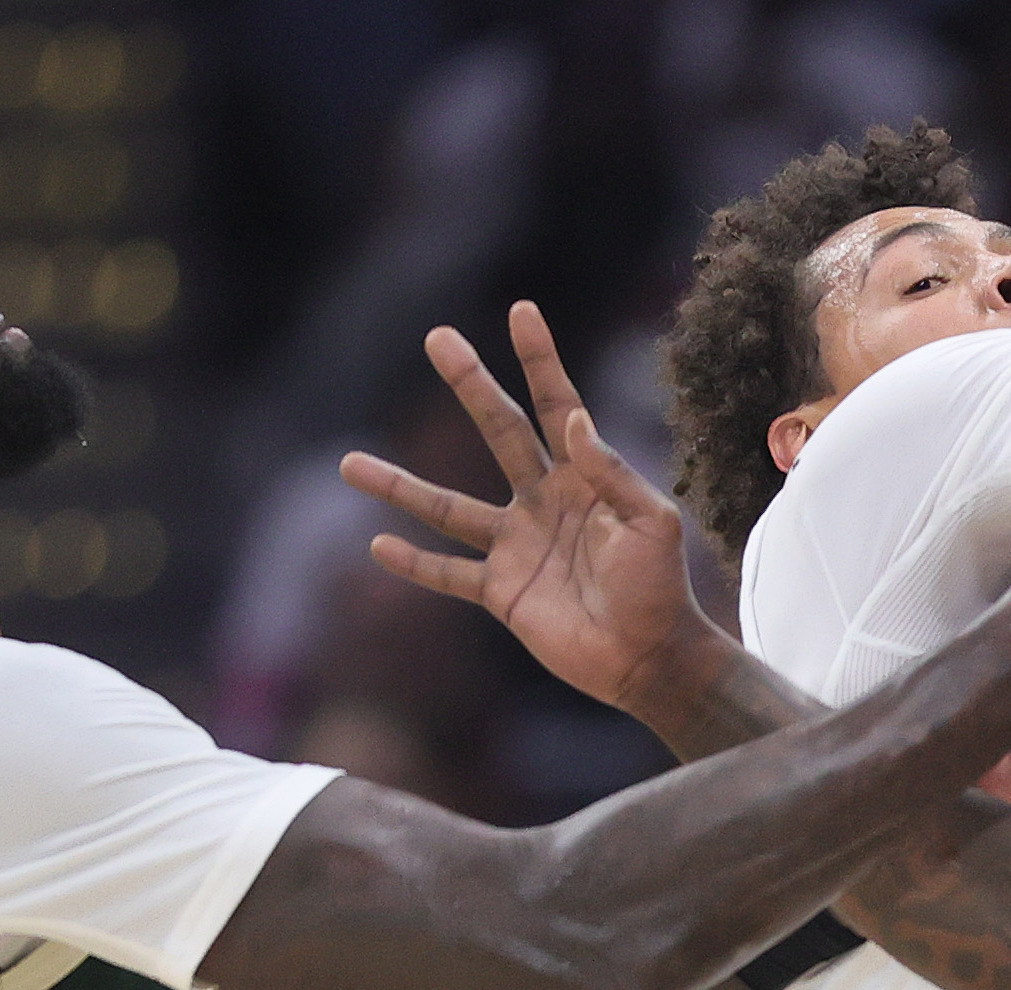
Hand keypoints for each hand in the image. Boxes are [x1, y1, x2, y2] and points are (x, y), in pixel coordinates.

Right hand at [341, 301, 722, 717]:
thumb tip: (573, 419)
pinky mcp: (501, 591)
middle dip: (470, 383)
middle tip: (439, 337)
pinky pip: (448, 573)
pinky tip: (378, 545)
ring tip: (349, 463)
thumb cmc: (661, 588)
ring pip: (446, 507)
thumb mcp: (654, 523)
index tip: (521, 310)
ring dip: (399, 486)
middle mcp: (542, 500)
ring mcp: (516, 544)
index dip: (540, 360)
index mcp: (583, 477)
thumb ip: (614, 473)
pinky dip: (414, 564)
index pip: (558, 404)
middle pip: (498, 430)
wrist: (649, 658)